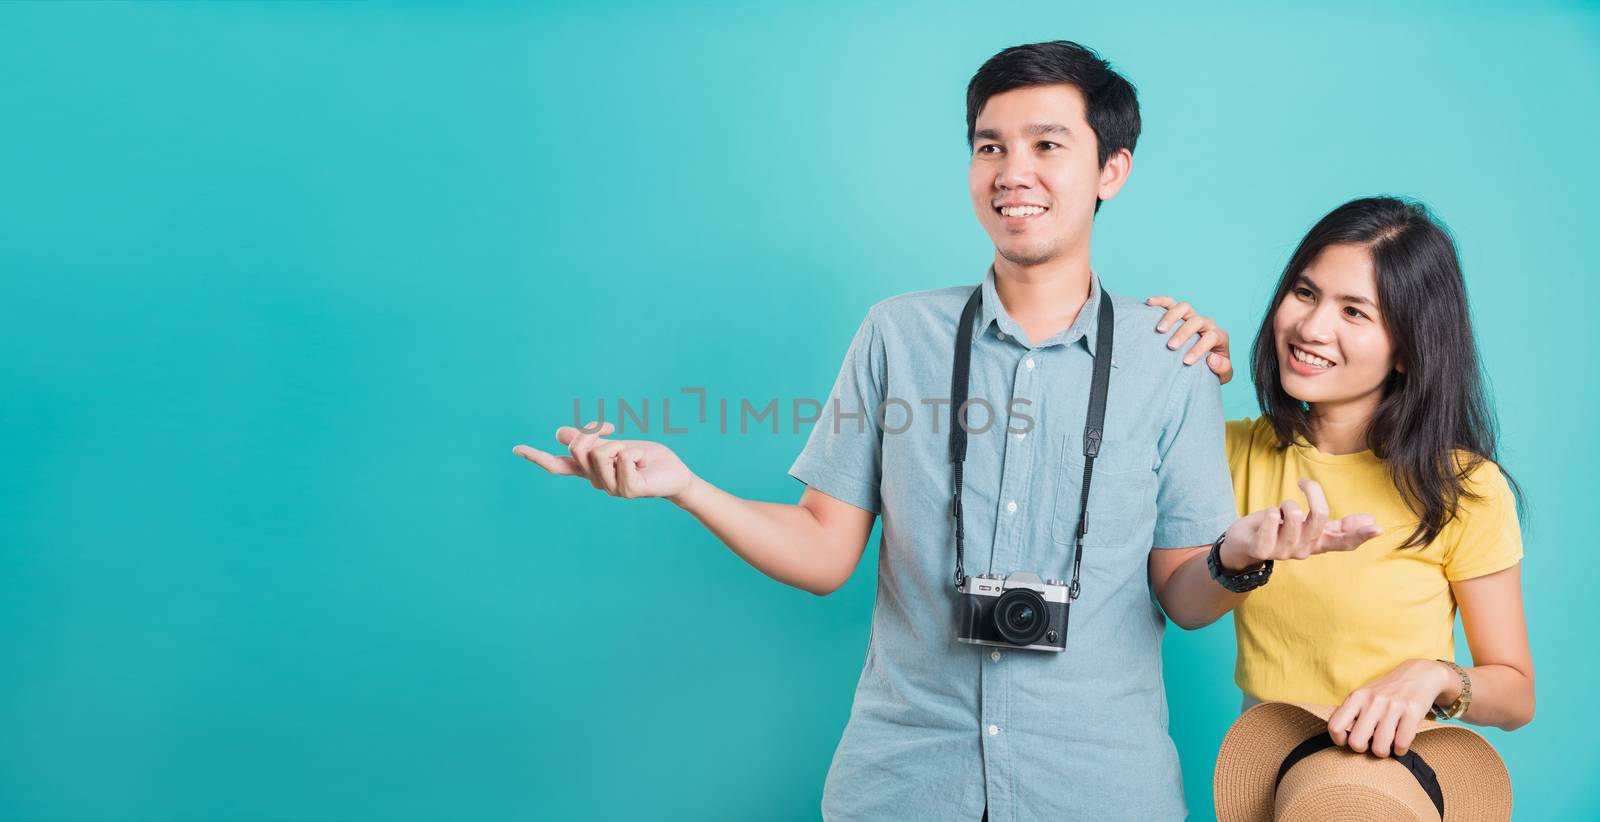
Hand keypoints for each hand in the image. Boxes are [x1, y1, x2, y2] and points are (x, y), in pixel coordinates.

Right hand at [512, 421, 697, 501]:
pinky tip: (642, 463)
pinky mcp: (630, 491)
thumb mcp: (615, 444)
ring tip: (633, 456)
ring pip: (600, 454)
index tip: (516, 448)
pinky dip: (634, 453)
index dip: (537, 456)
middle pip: (578, 449)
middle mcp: (596, 482)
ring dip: (618, 445)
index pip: (558, 465)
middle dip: (593, 433)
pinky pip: (622, 460)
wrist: (674, 474)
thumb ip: (590, 441)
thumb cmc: (646, 460)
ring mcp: (612, 489)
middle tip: (612, 431)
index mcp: (590, 470)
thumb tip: (559, 434)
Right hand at [1146, 296, 1232, 383]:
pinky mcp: (1180, 315)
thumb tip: (1211, 358)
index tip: (1186, 361)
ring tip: (1160, 329)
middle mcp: (1207, 324)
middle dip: (1184, 332)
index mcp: (1219, 337)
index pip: (1211, 337)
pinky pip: (1171, 303)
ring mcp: (1192, 317)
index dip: (1200, 348)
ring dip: (1172, 316)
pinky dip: (1160, 301)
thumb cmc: (1212, 370)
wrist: (1204, 365)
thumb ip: (1223, 369)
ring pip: (1185, 308)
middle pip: (1198, 320)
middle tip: (1171, 346)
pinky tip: (1150, 303)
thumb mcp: (1223, 376)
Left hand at [1219, 479, 1383, 570]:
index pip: (1344, 542)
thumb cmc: (1279, 529)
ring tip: (1278, 510)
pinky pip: (1272, 521)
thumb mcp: (1309, 527)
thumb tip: (1371, 520)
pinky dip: (1270, 512)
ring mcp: (1284, 551)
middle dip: (1314, 493)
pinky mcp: (1263, 549)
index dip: (1361, 534)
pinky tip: (1267, 516)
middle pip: (1320, 517)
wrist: (1242, 545)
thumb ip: (1336, 525)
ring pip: (1295, 514)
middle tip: (1304, 482)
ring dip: (1285, 504)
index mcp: (1318, 543)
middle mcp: (1304, 550)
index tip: (1378, 526)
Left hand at [1326, 659, 1454, 756]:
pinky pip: (1401, 744)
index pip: (1335, 725)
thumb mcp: (1364, 695)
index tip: (1347, 740)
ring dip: (1384, 752)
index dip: (1338, 739)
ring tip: (1387, 745)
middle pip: (1357, 742)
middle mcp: (1372, 701)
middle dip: (1364, 749)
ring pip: (1380, 748)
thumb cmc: (1386, 692)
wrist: (1418, 674)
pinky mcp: (1412, 712)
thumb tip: (1343, 739)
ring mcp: (1393, 706)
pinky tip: (1400, 744)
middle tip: (1371, 743)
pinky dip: (1400, 750)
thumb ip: (1351, 713)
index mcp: (1356, 697)